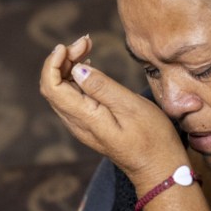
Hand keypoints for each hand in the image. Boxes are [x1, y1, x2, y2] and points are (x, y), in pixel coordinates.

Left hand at [40, 37, 184, 190]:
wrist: (159, 169)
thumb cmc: (152, 139)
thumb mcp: (132, 108)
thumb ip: (103, 88)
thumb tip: (77, 70)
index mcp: (84, 118)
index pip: (51, 88)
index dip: (53, 63)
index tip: (67, 46)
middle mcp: (76, 123)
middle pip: (53, 87)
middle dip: (62, 59)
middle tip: (86, 41)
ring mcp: (81, 125)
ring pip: (62, 91)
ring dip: (69, 66)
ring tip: (88, 46)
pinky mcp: (89, 124)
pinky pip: (72, 98)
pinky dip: (76, 78)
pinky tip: (88, 65)